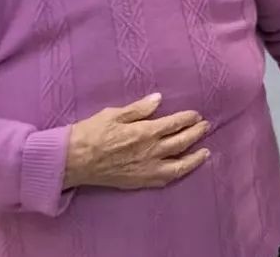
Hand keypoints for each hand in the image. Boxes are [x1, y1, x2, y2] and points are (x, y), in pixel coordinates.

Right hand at [64, 93, 209, 189]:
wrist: (73, 161)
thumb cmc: (92, 133)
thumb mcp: (115, 113)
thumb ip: (139, 108)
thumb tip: (159, 99)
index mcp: (145, 131)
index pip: (174, 123)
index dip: (188, 118)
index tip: (196, 114)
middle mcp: (150, 152)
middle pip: (181, 142)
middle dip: (196, 133)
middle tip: (206, 126)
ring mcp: (146, 169)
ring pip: (178, 165)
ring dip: (194, 157)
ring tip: (205, 151)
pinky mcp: (139, 182)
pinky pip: (164, 180)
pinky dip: (177, 174)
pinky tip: (183, 169)